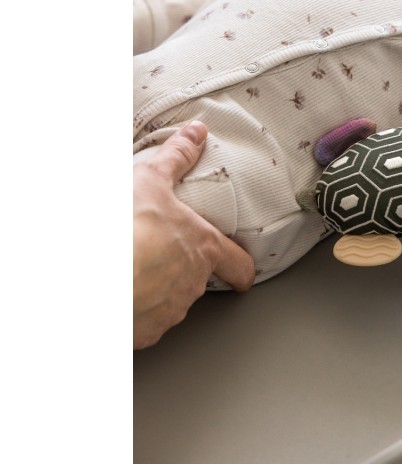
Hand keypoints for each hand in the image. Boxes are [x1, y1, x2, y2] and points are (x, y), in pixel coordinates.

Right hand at [133, 121, 255, 348]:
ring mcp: (169, 311)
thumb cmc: (126, 228)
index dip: (241, 268)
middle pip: (198, 279)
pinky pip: (144, 322)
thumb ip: (177, 157)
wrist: (92, 278)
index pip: (239, 265)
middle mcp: (193, 283)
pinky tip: (120, 295)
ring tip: (133, 271)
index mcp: (203, 248)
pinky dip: (134, 312)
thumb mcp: (151, 179)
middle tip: (159, 255)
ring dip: (156, 288)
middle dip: (181, 268)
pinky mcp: (143, 333)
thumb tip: (197, 133)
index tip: (242, 272)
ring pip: (170, 301)